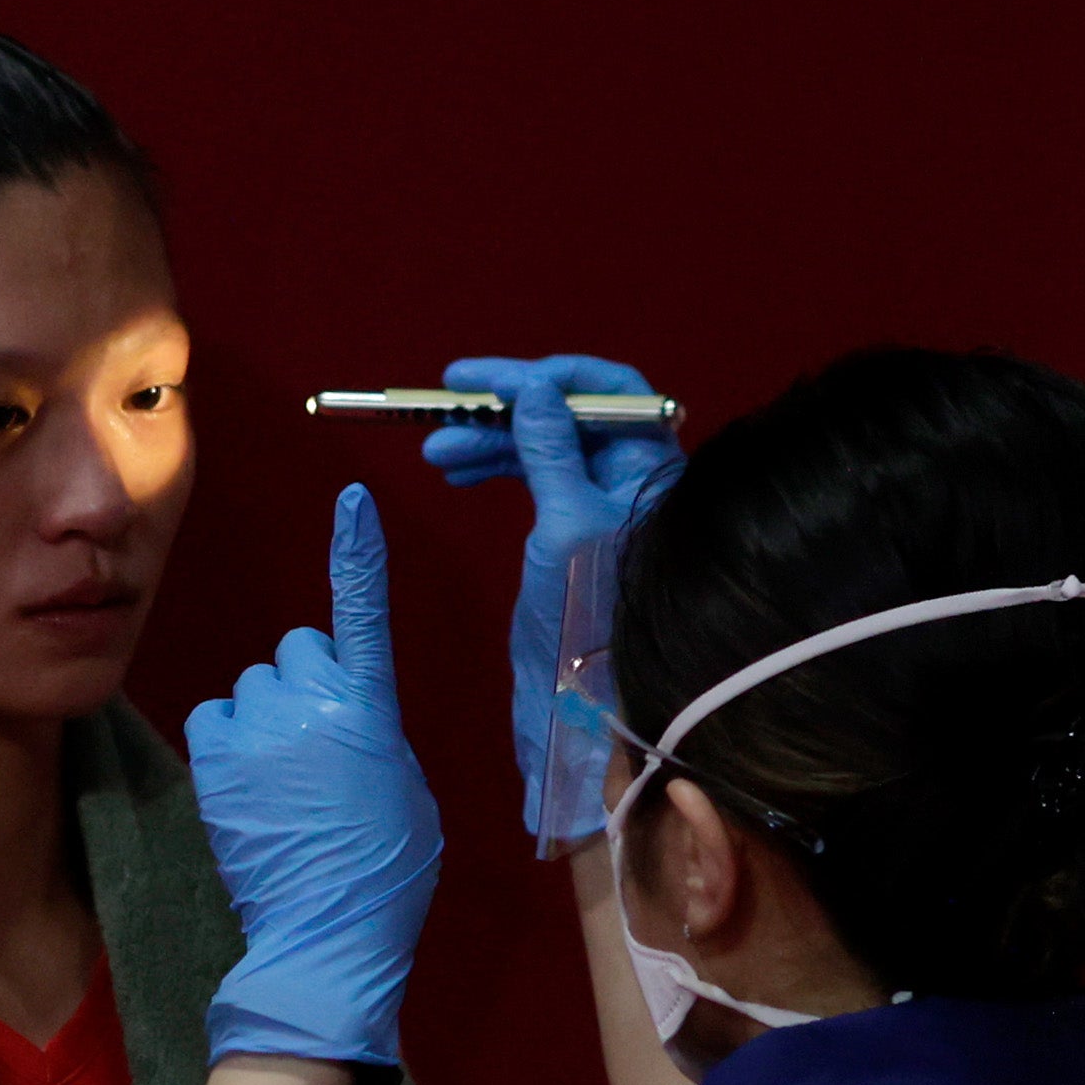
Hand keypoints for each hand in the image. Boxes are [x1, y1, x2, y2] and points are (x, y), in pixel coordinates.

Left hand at [187, 484, 443, 1066]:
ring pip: (254, 684)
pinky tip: (248, 784)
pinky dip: (228, 739)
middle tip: (318, 750)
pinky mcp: (213, 753)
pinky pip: (215, 713)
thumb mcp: (403, 786)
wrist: (327, 933)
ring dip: (265, 717)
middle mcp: (311, 700)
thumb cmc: (384, 869)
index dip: (358, 554)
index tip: (353, 500)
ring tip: (284, 784)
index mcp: (371, 706)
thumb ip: (374, 731)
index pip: (363, 611)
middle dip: (306, 685)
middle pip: (298, 649)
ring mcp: (256, 725)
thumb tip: (346, 715)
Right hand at [421, 354, 681, 841]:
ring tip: (434, 453)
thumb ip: (550, 450)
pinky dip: (495, 469)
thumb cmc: (585, 619)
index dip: (549, 375)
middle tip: (444, 406)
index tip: (483, 378)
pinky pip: (535, 479)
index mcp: (650, 470)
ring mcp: (602, 508)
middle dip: (506, 407)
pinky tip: (457, 475)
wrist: (581, 709)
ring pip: (544, 447)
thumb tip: (535, 388)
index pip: (610, 391)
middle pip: (570, 415)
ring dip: (490, 440)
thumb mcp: (565, 523)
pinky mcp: (573, 535)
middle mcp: (632, 480)